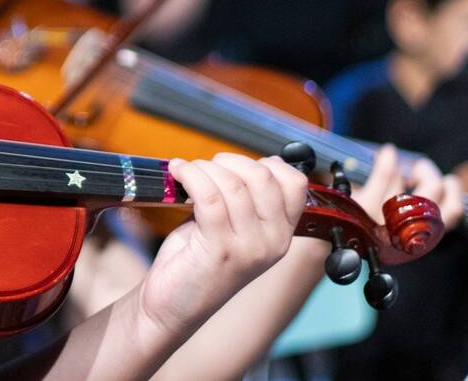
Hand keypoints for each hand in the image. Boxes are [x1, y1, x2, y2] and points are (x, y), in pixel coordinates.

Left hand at [137, 153, 306, 340]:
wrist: (172, 305)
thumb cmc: (198, 260)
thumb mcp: (233, 227)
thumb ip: (248, 198)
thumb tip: (258, 161)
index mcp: (282, 234)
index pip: (295, 184)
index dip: (265, 164)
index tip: (235, 166)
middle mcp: (273, 242)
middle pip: (263, 177)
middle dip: (229, 162)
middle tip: (205, 168)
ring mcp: (249, 248)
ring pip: (232, 184)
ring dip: (203, 168)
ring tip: (186, 172)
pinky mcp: (219, 250)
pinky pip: (209, 196)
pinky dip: (190, 175)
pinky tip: (178, 173)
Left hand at [353, 144, 463, 230]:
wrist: (339, 247)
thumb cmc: (372, 235)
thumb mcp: (402, 225)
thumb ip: (414, 203)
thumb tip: (420, 173)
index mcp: (425, 236)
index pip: (453, 212)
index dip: (454, 191)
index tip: (447, 180)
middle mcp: (411, 228)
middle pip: (434, 190)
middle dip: (429, 174)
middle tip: (419, 169)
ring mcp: (389, 216)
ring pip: (407, 181)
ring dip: (402, 168)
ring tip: (401, 163)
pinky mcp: (367, 206)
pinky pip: (382, 176)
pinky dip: (386, 160)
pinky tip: (387, 152)